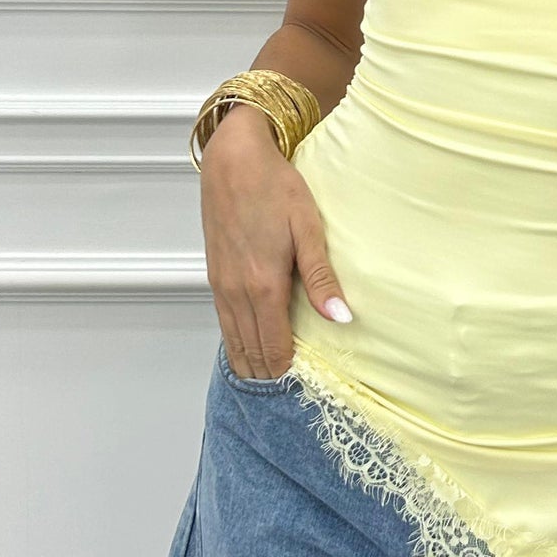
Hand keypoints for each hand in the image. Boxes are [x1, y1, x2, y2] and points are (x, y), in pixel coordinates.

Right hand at [199, 109, 351, 376]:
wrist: (234, 160)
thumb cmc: (274, 186)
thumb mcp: (309, 228)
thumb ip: (322, 279)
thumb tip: (342, 318)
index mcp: (263, 285)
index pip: (274, 348)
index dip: (288, 373)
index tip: (304, 390)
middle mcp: (237, 292)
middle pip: (251, 352)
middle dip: (269, 376)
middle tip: (290, 396)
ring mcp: (221, 285)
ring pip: (233, 342)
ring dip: (251, 363)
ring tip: (271, 382)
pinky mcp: (214, 275)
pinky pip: (224, 322)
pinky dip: (236, 342)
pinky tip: (249, 348)